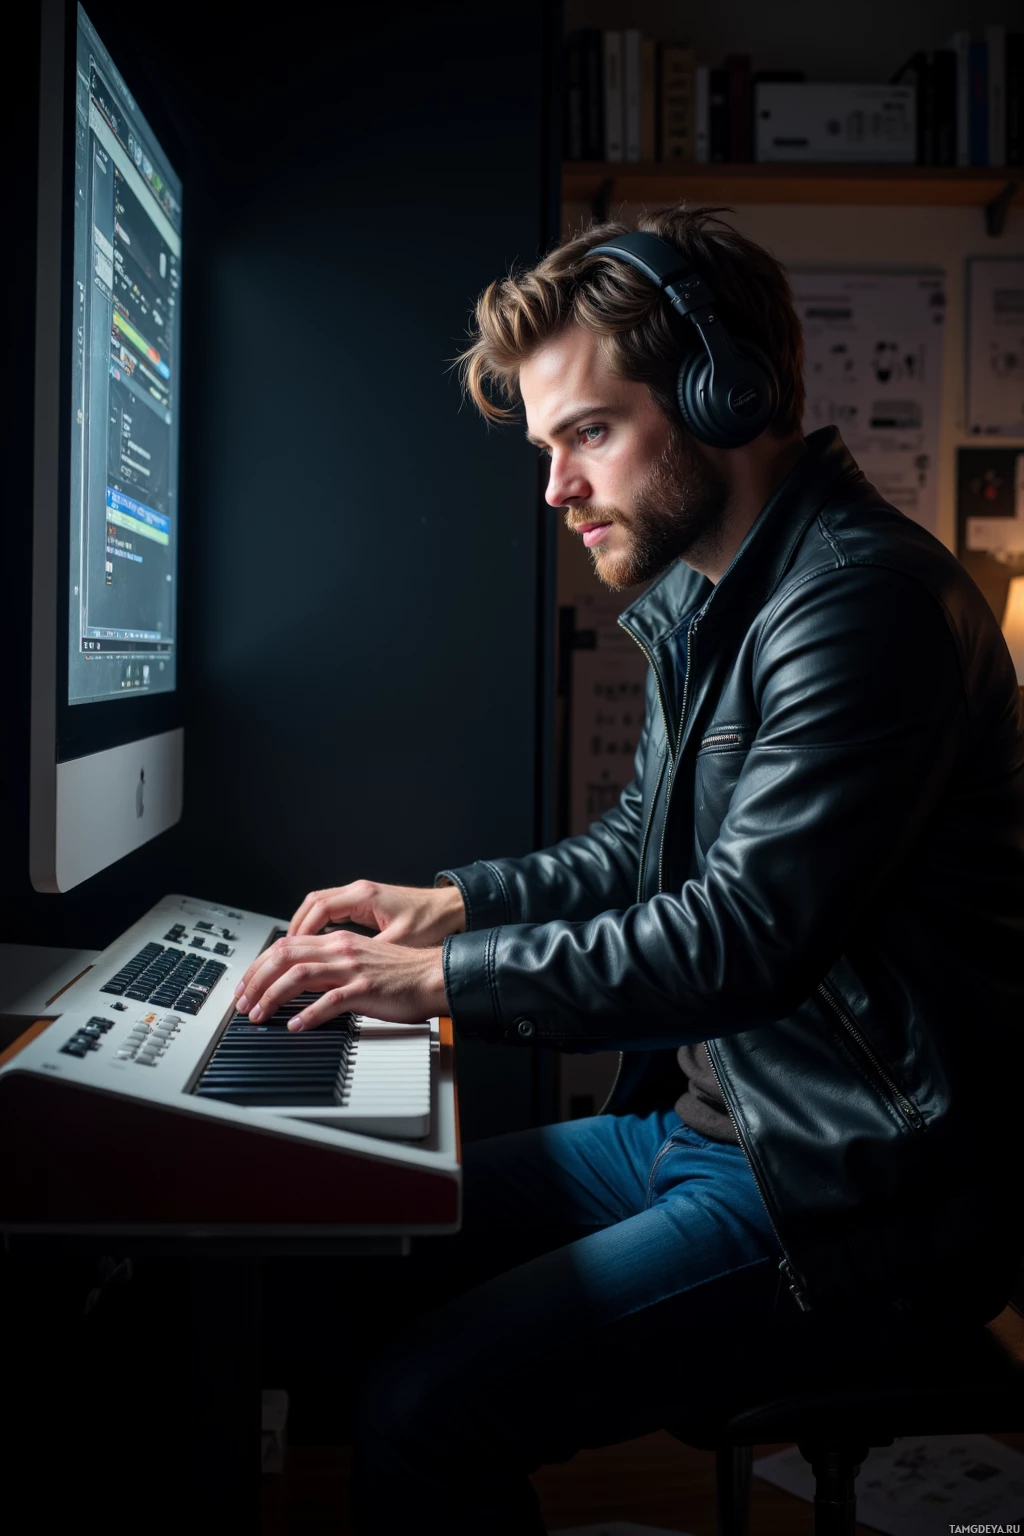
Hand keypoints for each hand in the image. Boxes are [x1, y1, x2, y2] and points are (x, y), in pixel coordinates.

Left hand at [234, 930, 446, 1031]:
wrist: (433, 975)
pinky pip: (329, 1001)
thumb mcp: (359, 958)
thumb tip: (299, 978)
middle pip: (284, 957)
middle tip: (242, 1003)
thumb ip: (331, 963)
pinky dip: (307, 1015)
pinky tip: (295, 1026)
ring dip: (272, 997)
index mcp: (337, 941)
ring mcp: (352, 969)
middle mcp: (340, 950)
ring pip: (299, 976)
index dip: (258, 965)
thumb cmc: (400, 973)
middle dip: (255, 980)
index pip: (285, 946)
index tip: (245, 985)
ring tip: (259, 1016)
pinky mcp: (364, 990)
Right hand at [288, 879, 464, 947]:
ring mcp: (362, 895)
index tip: (293, 949)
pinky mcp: (367, 903)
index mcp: (365, 897)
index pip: (319, 908)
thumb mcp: (399, 942)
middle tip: (286, 950)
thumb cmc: (432, 922)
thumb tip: (346, 970)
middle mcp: (360, 891)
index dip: (303, 929)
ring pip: (320, 905)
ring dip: (306, 925)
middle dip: (296, 927)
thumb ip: (370, 953)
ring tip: (295, 949)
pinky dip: (320, 925)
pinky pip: (333, 910)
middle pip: (313, 903)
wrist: (452, 909)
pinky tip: (316, 943)